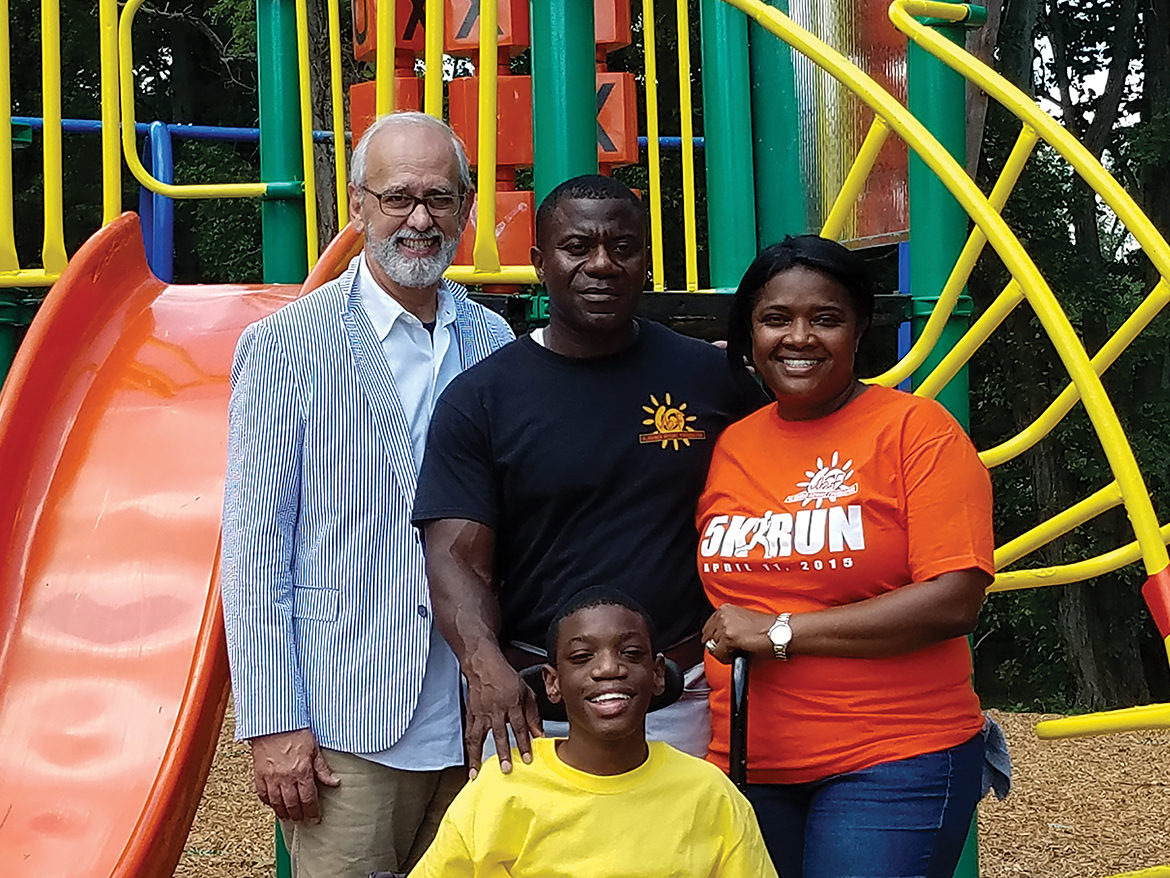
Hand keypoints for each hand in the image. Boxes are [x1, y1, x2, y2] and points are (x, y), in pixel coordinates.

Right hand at [249, 728, 339, 822]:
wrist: (274, 721)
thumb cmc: (296, 731)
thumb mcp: (314, 749)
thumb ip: (322, 768)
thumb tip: (335, 782)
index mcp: (302, 771)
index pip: (309, 799)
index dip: (312, 812)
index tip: (315, 818)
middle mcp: (285, 778)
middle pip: (292, 805)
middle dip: (299, 816)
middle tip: (303, 820)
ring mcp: (270, 777)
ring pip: (276, 804)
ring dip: (283, 813)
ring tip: (289, 817)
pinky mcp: (258, 774)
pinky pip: (262, 795)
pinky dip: (268, 803)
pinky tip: (274, 805)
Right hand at [463, 651, 542, 777]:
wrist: (483, 665)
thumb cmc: (505, 677)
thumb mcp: (526, 692)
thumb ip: (533, 715)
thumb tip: (540, 734)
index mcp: (511, 703)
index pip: (519, 726)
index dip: (524, 743)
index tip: (527, 759)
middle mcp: (495, 709)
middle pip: (499, 733)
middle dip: (503, 752)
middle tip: (506, 769)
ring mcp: (480, 712)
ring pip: (478, 737)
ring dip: (477, 756)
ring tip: (476, 773)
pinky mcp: (470, 714)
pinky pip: (468, 734)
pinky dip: (469, 749)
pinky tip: (469, 760)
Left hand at [702, 604, 777, 664]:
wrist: (780, 632)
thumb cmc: (768, 628)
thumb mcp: (742, 622)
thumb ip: (727, 627)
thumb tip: (714, 643)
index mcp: (725, 608)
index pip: (708, 627)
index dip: (715, 639)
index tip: (722, 644)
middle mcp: (723, 615)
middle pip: (707, 637)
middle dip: (718, 646)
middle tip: (731, 650)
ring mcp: (725, 625)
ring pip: (713, 647)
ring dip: (724, 653)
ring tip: (738, 651)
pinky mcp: (729, 637)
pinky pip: (719, 654)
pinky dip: (727, 658)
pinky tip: (739, 654)